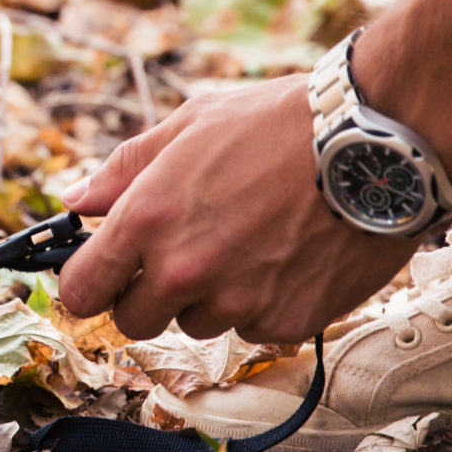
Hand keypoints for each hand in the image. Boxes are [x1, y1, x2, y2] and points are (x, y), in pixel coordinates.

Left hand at [54, 75, 415, 343]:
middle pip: (134, 322)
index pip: (83, 290)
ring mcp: (237, 303)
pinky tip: (288, 255)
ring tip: (249, 241)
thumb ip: (124, 169)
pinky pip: (254, 328)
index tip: (100, 277)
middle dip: (147, 295)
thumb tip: (76, 200)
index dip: (87, 285)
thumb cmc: (280, 122)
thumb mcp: (190, 124)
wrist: (375, 143)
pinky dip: (263, 303)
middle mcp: (185, 270)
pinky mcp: (286, 322)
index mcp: (148, 219)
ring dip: (210, 297)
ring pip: (198, 324)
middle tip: (181, 256)